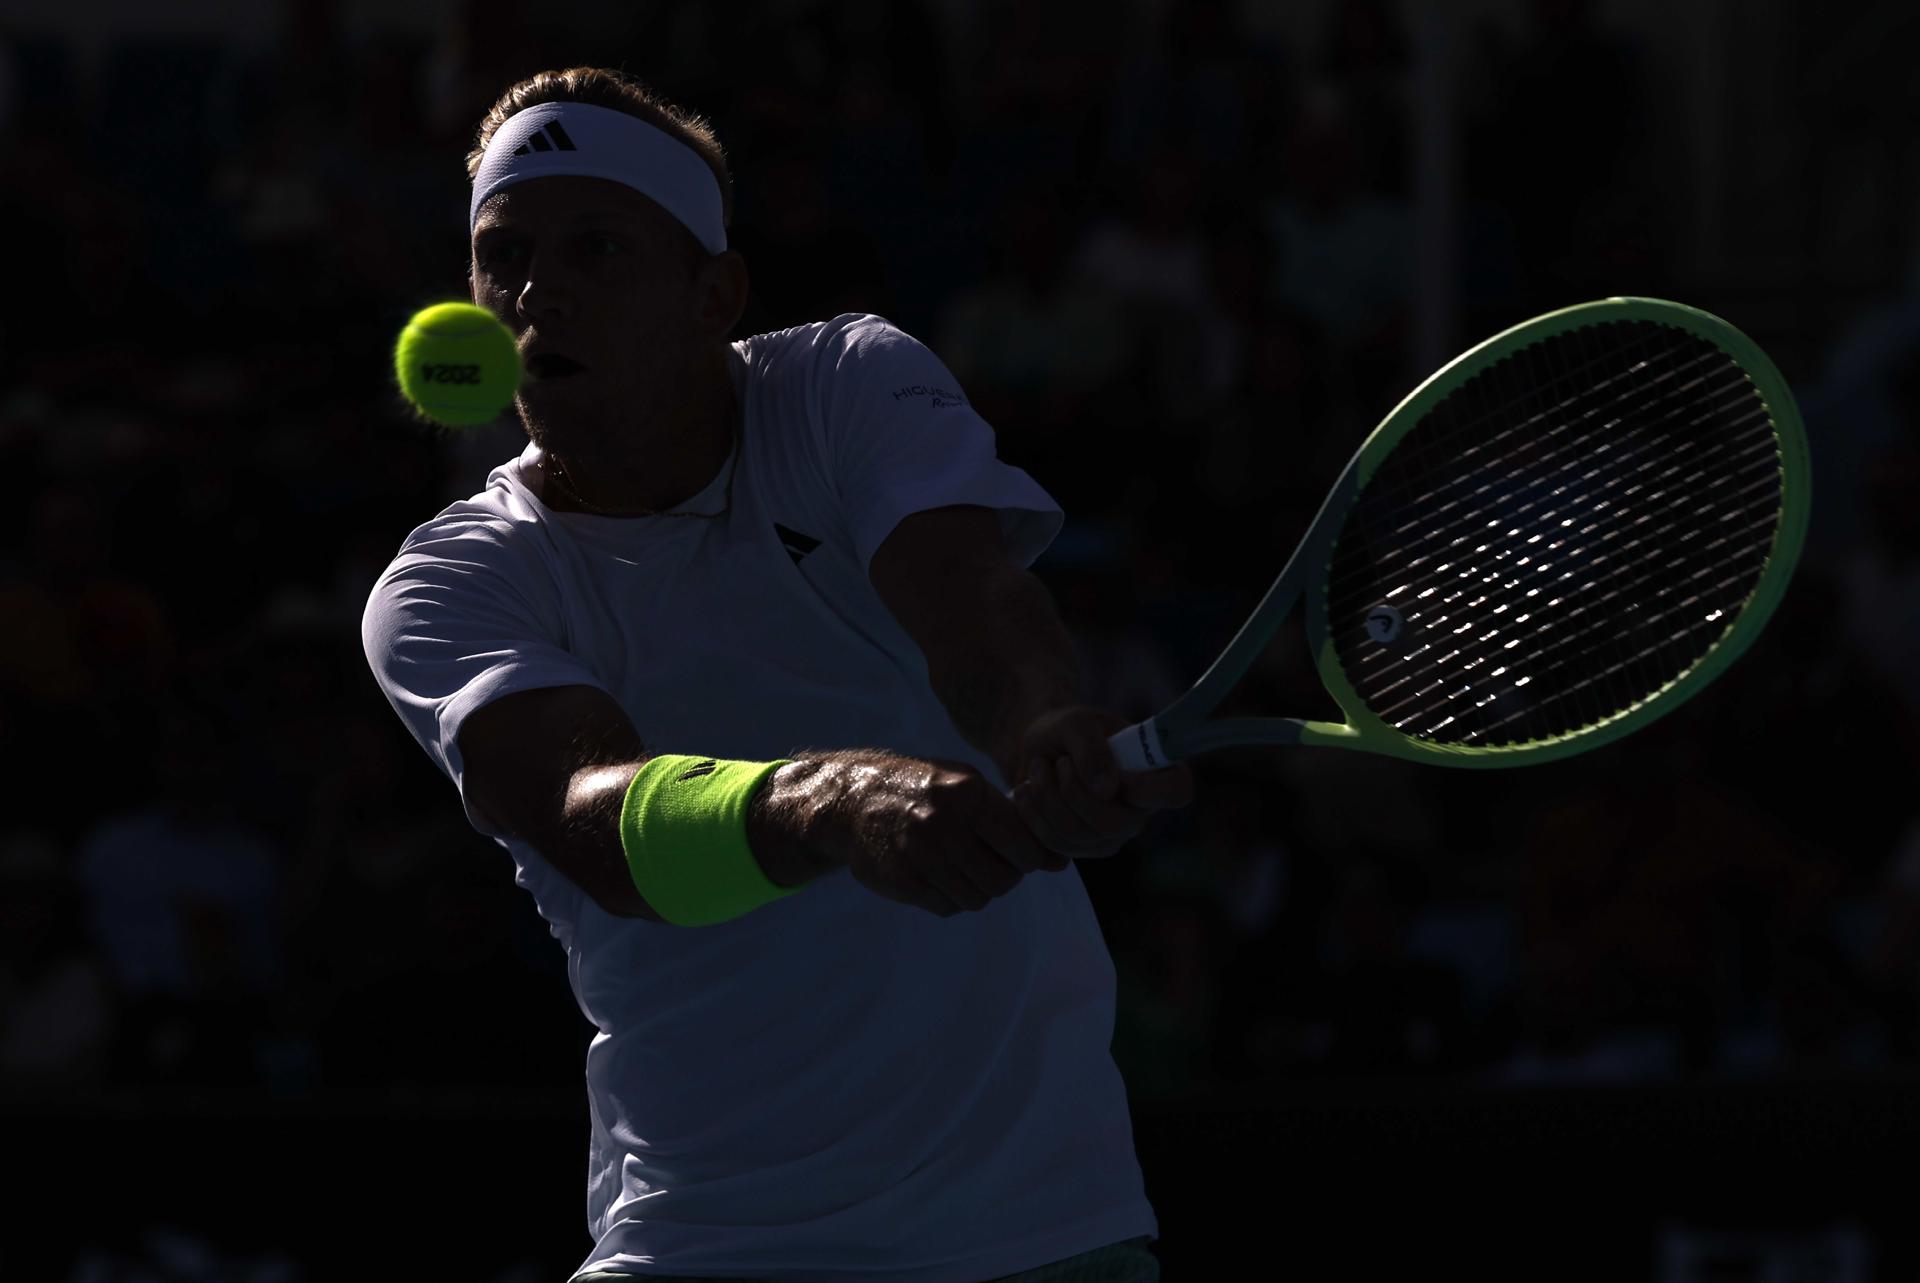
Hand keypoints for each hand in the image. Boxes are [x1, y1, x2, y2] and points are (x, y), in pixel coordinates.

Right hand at [811, 751, 1061, 917]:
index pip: (1024, 846)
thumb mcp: (967, 787)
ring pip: (977, 899)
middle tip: (990, 864)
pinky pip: (947, 907)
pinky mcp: (901, 880)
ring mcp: (919, 853)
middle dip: (1005, 878)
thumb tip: (1059, 862)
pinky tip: (938, 876)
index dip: (1031, 858)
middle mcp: (944, 823)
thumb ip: (1012, 821)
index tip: (1022, 856)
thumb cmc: (926, 791)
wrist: (856, 800)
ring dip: (977, 890)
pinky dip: (950, 899)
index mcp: (967, 793)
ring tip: (963, 869)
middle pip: (1004, 880)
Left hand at [1010, 706, 1194, 859]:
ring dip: (1047, 797)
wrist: (1038, 749)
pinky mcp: (1081, 849)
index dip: (1148, 788)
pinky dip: (1033, 815)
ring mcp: (1111, 835)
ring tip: (1037, 768)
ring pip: (1079, 835)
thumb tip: (1107, 790)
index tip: (1115, 772)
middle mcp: (1138, 811)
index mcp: (1154, 773)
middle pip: (1117, 824)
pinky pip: (1056, 847)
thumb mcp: (1075, 723)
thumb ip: (1091, 748)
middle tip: (1058, 762)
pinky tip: (1026, 791)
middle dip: (1074, 792)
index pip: (1176, 791)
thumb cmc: (1067, 730)